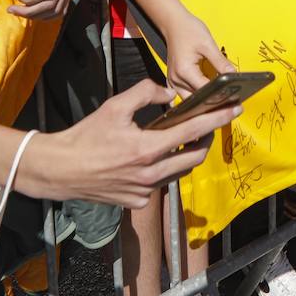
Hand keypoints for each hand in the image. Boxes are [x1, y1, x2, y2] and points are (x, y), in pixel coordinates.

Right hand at [29, 80, 239, 207]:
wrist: (60, 170)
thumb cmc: (86, 136)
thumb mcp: (114, 106)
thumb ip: (145, 93)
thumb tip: (169, 94)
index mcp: (148, 149)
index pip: (193, 132)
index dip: (217, 119)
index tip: (235, 110)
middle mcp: (151, 174)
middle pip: (194, 157)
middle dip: (205, 140)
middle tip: (206, 125)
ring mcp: (145, 191)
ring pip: (178, 172)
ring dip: (184, 156)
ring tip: (180, 139)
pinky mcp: (137, 202)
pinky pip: (159, 185)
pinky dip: (161, 170)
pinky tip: (149, 159)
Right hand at [165, 14, 234, 96]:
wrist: (173, 23)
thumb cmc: (188, 30)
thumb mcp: (208, 44)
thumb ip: (221, 62)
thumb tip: (234, 75)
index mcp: (184, 71)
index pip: (205, 91)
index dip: (220, 94)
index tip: (233, 96)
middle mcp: (176, 80)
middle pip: (197, 100)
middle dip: (212, 102)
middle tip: (229, 101)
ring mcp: (173, 81)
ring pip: (191, 101)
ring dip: (204, 101)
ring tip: (220, 98)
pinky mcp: (174, 80)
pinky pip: (186, 94)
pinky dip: (197, 96)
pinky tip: (207, 94)